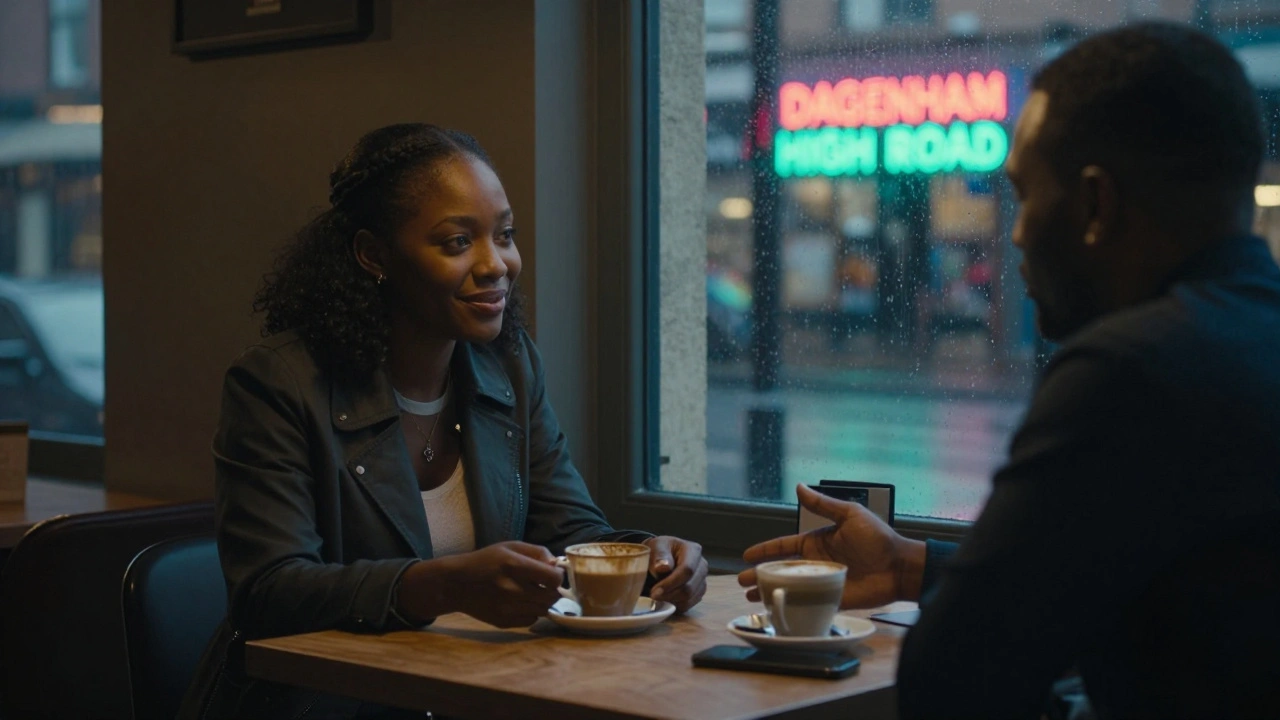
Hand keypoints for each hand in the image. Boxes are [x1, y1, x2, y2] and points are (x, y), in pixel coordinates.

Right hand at [399, 541, 563, 627]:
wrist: (456, 584)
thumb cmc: (486, 560)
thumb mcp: (510, 547)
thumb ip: (537, 552)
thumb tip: (557, 565)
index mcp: (514, 566)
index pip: (554, 578)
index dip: (557, 576)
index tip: (552, 573)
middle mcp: (512, 589)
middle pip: (552, 597)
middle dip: (552, 590)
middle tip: (544, 584)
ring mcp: (507, 608)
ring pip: (543, 610)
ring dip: (542, 602)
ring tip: (531, 592)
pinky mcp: (504, 622)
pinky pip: (531, 620)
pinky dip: (531, 612)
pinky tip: (520, 602)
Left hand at [643, 536, 708, 612]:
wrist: (661, 557)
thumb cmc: (658, 550)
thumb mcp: (655, 547)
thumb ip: (659, 555)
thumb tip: (663, 567)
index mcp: (693, 550)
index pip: (687, 570)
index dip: (671, 583)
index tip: (655, 591)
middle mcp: (702, 565)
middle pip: (690, 587)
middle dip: (670, 594)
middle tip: (652, 596)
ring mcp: (702, 580)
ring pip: (689, 598)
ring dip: (671, 601)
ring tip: (657, 596)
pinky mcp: (698, 592)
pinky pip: (688, 604)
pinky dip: (674, 605)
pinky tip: (663, 598)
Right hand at [737, 485, 925, 608]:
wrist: (899, 566)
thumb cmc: (878, 539)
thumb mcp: (849, 515)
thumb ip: (823, 504)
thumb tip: (799, 486)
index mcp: (817, 543)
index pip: (784, 547)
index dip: (765, 550)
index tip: (747, 555)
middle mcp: (816, 563)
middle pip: (781, 570)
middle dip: (759, 575)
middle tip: (741, 582)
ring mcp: (822, 583)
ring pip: (789, 589)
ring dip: (770, 593)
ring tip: (751, 599)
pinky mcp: (831, 600)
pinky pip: (806, 604)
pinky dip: (790, 608)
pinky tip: (776, 612)